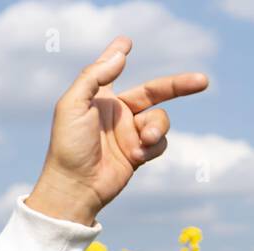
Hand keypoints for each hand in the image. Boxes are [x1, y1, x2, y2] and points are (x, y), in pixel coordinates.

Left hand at [25, 36, 208, 225]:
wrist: (74, 187)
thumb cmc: (68, 146)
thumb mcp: (72, 106)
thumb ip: (93, 77)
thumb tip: (120, 55)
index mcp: (99, 99)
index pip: (110, 71)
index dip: (117, 56)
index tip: (126, 43)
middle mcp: (116, 114)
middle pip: (154, 91)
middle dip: (179, 84)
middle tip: (202, 81)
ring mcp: (128, 134)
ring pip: (160, 119)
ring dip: (156, 127)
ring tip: (143, 140)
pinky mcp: (137, 154)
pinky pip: (159, 143)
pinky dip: (152, 147)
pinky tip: (136, 156)